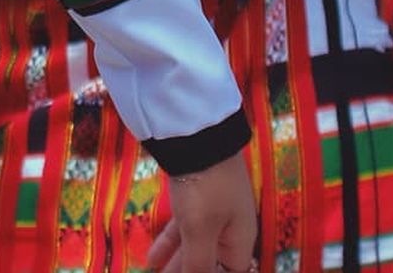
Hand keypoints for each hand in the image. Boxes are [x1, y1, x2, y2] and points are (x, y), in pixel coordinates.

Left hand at [147, 151, 256, 272]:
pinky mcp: (195, 194)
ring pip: (194, 248)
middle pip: (211, 264)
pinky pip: (183, 229)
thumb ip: (198, 265)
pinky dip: (169, 245)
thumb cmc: (205, 185)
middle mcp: (230, 228)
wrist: (198, 133)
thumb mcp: (199, 231)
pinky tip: (151, 259)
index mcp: (240, 240)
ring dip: (176, 265)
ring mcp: (212, 210)